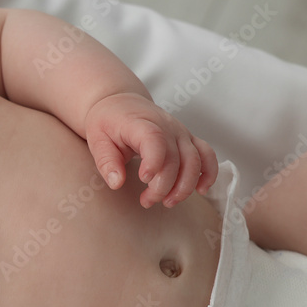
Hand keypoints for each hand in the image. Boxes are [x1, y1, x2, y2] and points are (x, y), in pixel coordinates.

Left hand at [84, 93, 217, 207]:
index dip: (154, 161)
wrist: (120, 103)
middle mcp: (166, 126)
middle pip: (176, 158)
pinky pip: (207, 154)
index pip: (155, 139)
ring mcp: (180, 132)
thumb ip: (106, 162)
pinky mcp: (188, 139)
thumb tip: (117, 183)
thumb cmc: (107, 122)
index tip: (144, 179)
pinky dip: (208, 173)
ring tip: (168, 202)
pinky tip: (200, 190)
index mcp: (141, 123)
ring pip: (195, 160)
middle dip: (164, 186)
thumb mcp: (97, 140)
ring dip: (185, 186)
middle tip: (147, 201)